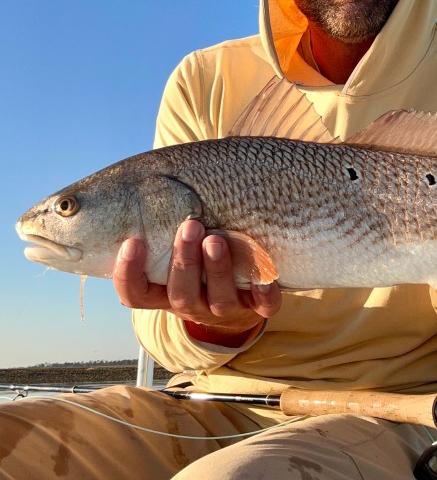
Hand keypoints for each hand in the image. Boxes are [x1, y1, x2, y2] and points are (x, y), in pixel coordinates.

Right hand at [113, 219, 281, 346]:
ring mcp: (225, 309)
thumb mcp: (172, 245)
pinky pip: (264, 307)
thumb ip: (160, 221)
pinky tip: (265, 278)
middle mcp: (192, 304)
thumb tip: (148, 170)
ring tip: (217, 239)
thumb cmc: (197, 258)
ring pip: (219, 300)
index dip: (128, 273)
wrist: (239, 296)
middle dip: (184, 261)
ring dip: (217, 269)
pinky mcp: (259, 308)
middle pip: (180, 295)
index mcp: (163, 292)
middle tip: (189, 226)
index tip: (133, 241)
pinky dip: (265, 293)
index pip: (134, 292)